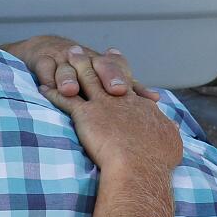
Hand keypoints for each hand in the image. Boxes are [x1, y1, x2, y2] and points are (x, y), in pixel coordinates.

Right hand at [9, 36, 159, 101]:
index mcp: (102, 64)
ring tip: (72, 90)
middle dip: (107, 76)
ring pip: (68, 68)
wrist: (45, 49)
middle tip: (114, 90)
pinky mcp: (42, 59)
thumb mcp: (103, 78)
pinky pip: (44, 67)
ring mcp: (63, 59)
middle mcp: (86, 59)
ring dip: (70, 78)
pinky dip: (47, 77)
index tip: (132, 93)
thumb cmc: (80, 71)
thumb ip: (129, 89)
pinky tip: (48, 88)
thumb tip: (156, 100)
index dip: (125, 79)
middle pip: (98, 65)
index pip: (117, 69)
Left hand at [37, 47, 182, 178]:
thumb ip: (169, 132)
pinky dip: (53, 92)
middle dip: (92, 60)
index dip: (119, 70)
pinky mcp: (86, 115)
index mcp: (140, 105)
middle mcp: (122, 99)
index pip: (128, 82)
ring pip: (85, 78)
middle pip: (104, 72)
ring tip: (63, 57)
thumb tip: (173, 129)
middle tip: (81, 50)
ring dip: (73, 66)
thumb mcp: (171, 142)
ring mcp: (103, 104)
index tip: (114, 57)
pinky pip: (65, 99)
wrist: (141, 166)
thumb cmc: (157, 159)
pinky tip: (42, 88)